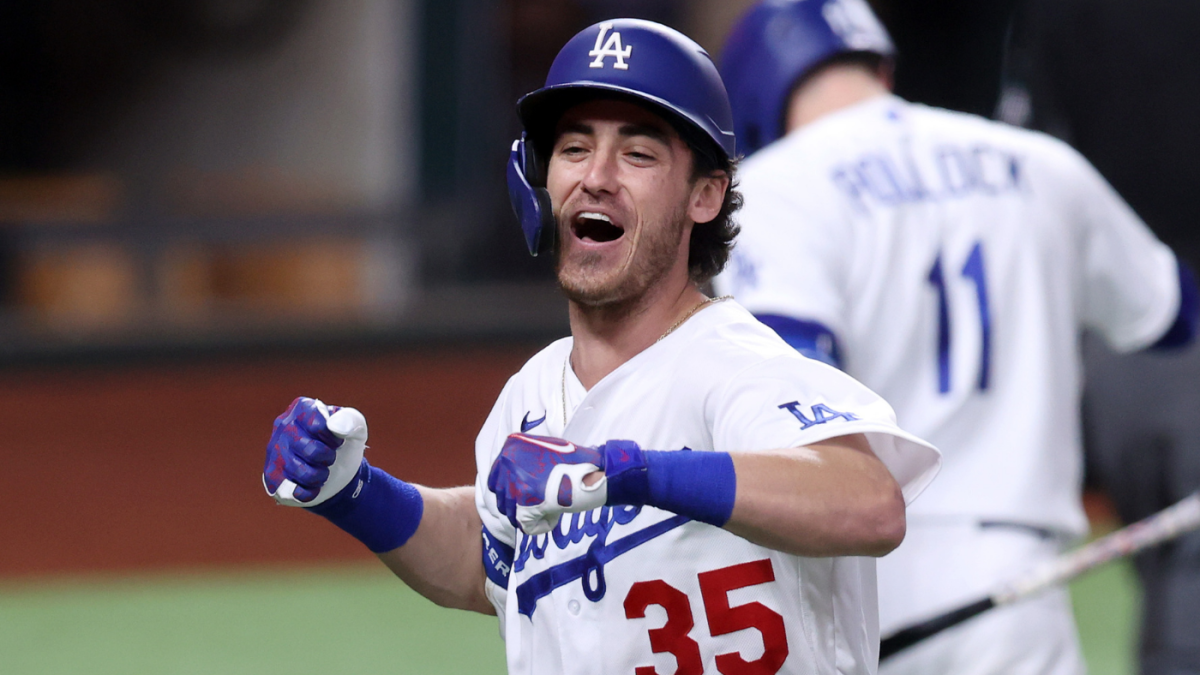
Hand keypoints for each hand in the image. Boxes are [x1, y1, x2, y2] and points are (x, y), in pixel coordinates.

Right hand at [263, 397, 367, 506]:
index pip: (320, 426)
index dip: (334, 440)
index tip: (336, 441)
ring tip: (320, 470)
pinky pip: (293, 491)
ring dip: (320, 476)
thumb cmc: (342, 444)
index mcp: (302, 408)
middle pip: (312, 451)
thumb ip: (350, 420)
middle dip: (328, 458)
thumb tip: (334, 426)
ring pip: (303, 473)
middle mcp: (283, 425)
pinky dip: (309, 492)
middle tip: (329, 457)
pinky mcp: (272, 474)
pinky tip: (309, 484)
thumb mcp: (355, 428)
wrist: (337, 471)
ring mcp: (274, 450)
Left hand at [487, 433, 608, 534]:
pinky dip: (539, 526)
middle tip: (538, 503)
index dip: (511, 488)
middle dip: (517, 502)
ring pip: (510, 512)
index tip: (525, 493)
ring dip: (528, 514)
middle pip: (501, 494)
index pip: (496, 475)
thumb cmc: (575, 460)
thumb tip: (515, 473)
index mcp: (510, 446)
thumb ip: (526, 457)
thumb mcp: (546, 446)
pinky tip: (554, 517)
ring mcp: (513, 484)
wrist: (592, 472)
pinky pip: (524, 525)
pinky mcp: (523, 505)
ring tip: (549, 508)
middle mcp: (507, 463)